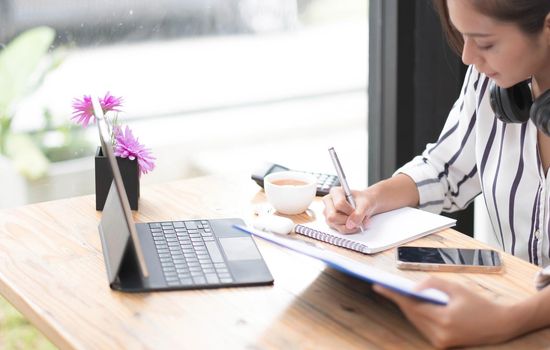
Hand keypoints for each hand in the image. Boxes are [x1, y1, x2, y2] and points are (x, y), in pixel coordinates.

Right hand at [322, 187, 375, 233]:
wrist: (364, 205)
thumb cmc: (363, 201)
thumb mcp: (365, 204)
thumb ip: (359, 213)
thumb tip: (350, 224)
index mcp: (335, 192)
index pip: (339, 204)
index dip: (350, 211)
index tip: (357, 211)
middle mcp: (328, 202)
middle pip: (333, 216)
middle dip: (348, 220)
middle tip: (358, 218)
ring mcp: (328, 213)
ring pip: (336, 224)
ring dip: (351, 225)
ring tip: (358, 220)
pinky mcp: (331, 222)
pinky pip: (340, 229)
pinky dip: (350, 229)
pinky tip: (355, 223)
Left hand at [372, 277, 515, 347]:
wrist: (500, 324)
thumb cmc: (479, 304)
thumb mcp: (456, 288)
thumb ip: (433, 284)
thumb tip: (413, 288)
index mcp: (444, 319)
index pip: (411, 305)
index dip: (393, 295)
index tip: (379, 286)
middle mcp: (440, 334)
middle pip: (411, 314)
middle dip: (398, 300)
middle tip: (385, 287)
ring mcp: (440, 342)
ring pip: (415, 321)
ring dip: (407, 308)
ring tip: (395, 293)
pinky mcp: (442, 344)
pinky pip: (423, 327)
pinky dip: (416, 315)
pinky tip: (411, 304)